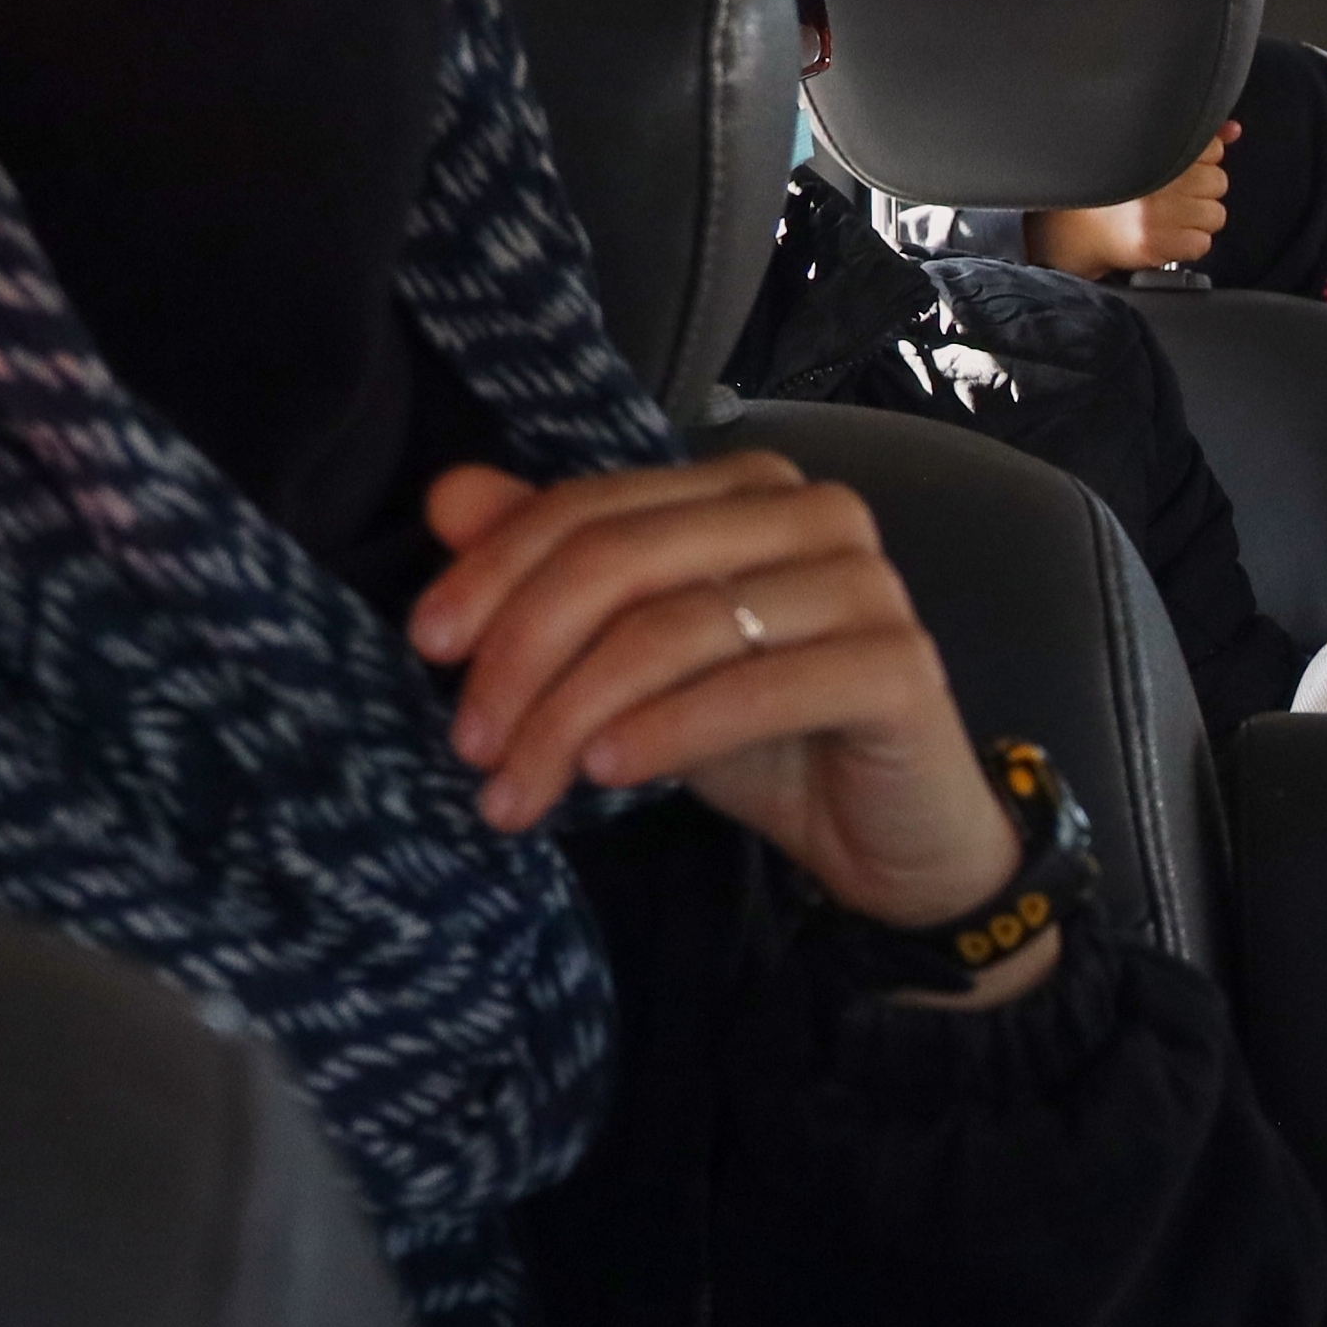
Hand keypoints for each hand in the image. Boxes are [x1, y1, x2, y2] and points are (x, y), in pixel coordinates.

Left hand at [413, 458, 1059, 1007]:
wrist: (888, 837)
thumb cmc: (767, 738)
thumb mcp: (639, 659)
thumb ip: (555, 573)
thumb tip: (450, 498)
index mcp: (751, 489)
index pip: (594, 509)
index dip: (495, 573)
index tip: (427, 650)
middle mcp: (817, 514)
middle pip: (625, 560)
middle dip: (525, 653)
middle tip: (469, 742)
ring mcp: (867, 586)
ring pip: (677, 628)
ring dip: (575, 712)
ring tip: (519, 787)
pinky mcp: (899, 667)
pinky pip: (755, 688)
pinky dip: (666, 731)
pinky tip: (606, 772)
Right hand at [1031, 120, 1236, 279]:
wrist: (1078, 229)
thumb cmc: (1118, 190)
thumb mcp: (1153, 154)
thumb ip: (1196, 141)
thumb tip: (1232, 130)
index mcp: (1155, 149)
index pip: (1212, 150)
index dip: (1201, 163)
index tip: (1180, 171)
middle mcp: (1157, 178)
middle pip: (1218, 182)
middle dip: (1201, 191)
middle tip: (1172, 196)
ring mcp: (1157, 212)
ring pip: (1216, 215)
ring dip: (1197, 219)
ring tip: (1170, 216)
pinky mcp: (1157, 243)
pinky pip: (1202, 243)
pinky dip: (1189, 243)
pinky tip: (1167, 235)